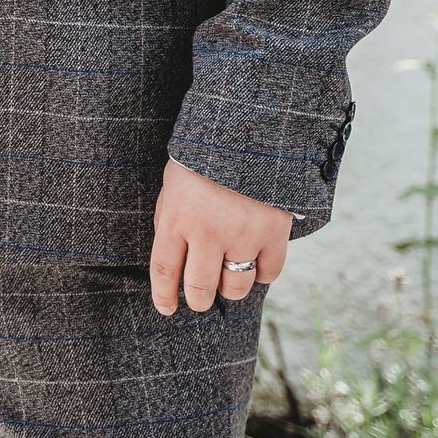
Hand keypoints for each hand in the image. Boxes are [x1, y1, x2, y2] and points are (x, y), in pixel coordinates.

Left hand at [149, 159, 291, 314]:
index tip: (166, 308)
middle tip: (200, 298)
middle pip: (200, 287)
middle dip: (198, 299)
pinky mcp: (275, 233)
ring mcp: (243, 234)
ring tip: (228, 278)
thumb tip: (173, 262)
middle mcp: (208, 231)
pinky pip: (268, 273)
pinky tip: (254, 261)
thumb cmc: (205, 158)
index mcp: (177, 217)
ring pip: (236, 287)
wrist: (250, 129)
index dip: (163, 296)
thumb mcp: (174, 185)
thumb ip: (172, 222)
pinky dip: (261, 273)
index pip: (165, 271)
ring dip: (230, 288)